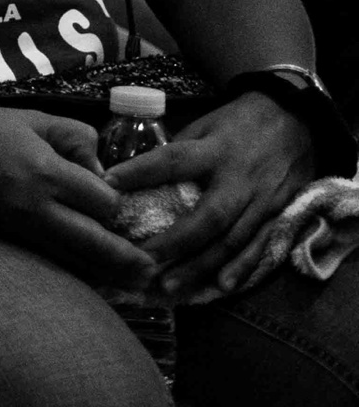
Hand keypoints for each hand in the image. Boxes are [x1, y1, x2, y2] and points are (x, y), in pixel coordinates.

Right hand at [0, 106, 155, 287]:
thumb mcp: (28, 117)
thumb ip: (73, 135)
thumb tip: (99, 164)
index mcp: (44, 172)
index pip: (103, 201)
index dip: (118, 203)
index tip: (119, 197)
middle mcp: (35, 207)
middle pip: (95, 245)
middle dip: (128, 259)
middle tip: (153, 271)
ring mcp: (17, 229)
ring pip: (73, 261)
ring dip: (105, 273)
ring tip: (133, 282)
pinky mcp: (3, 239)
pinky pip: (48, 261)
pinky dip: (74, 270)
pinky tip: (89, 275)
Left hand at [107, 91, 316, 297]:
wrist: (298, 119)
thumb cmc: (241, 122)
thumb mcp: (206, 125)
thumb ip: (178, 151)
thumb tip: (139, 173)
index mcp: (214, 150)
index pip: (172, 161)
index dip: (140, 172)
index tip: (107, 184)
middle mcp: (239, 179)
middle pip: (208, 217)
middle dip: (175, 243)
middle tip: (143, 260)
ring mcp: (263, 201)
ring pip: (232, 240)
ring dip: (201, 266)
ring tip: (170, 285)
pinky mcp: (281, 215)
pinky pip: (260, 246)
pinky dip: (241, 268)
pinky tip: (220, 286)